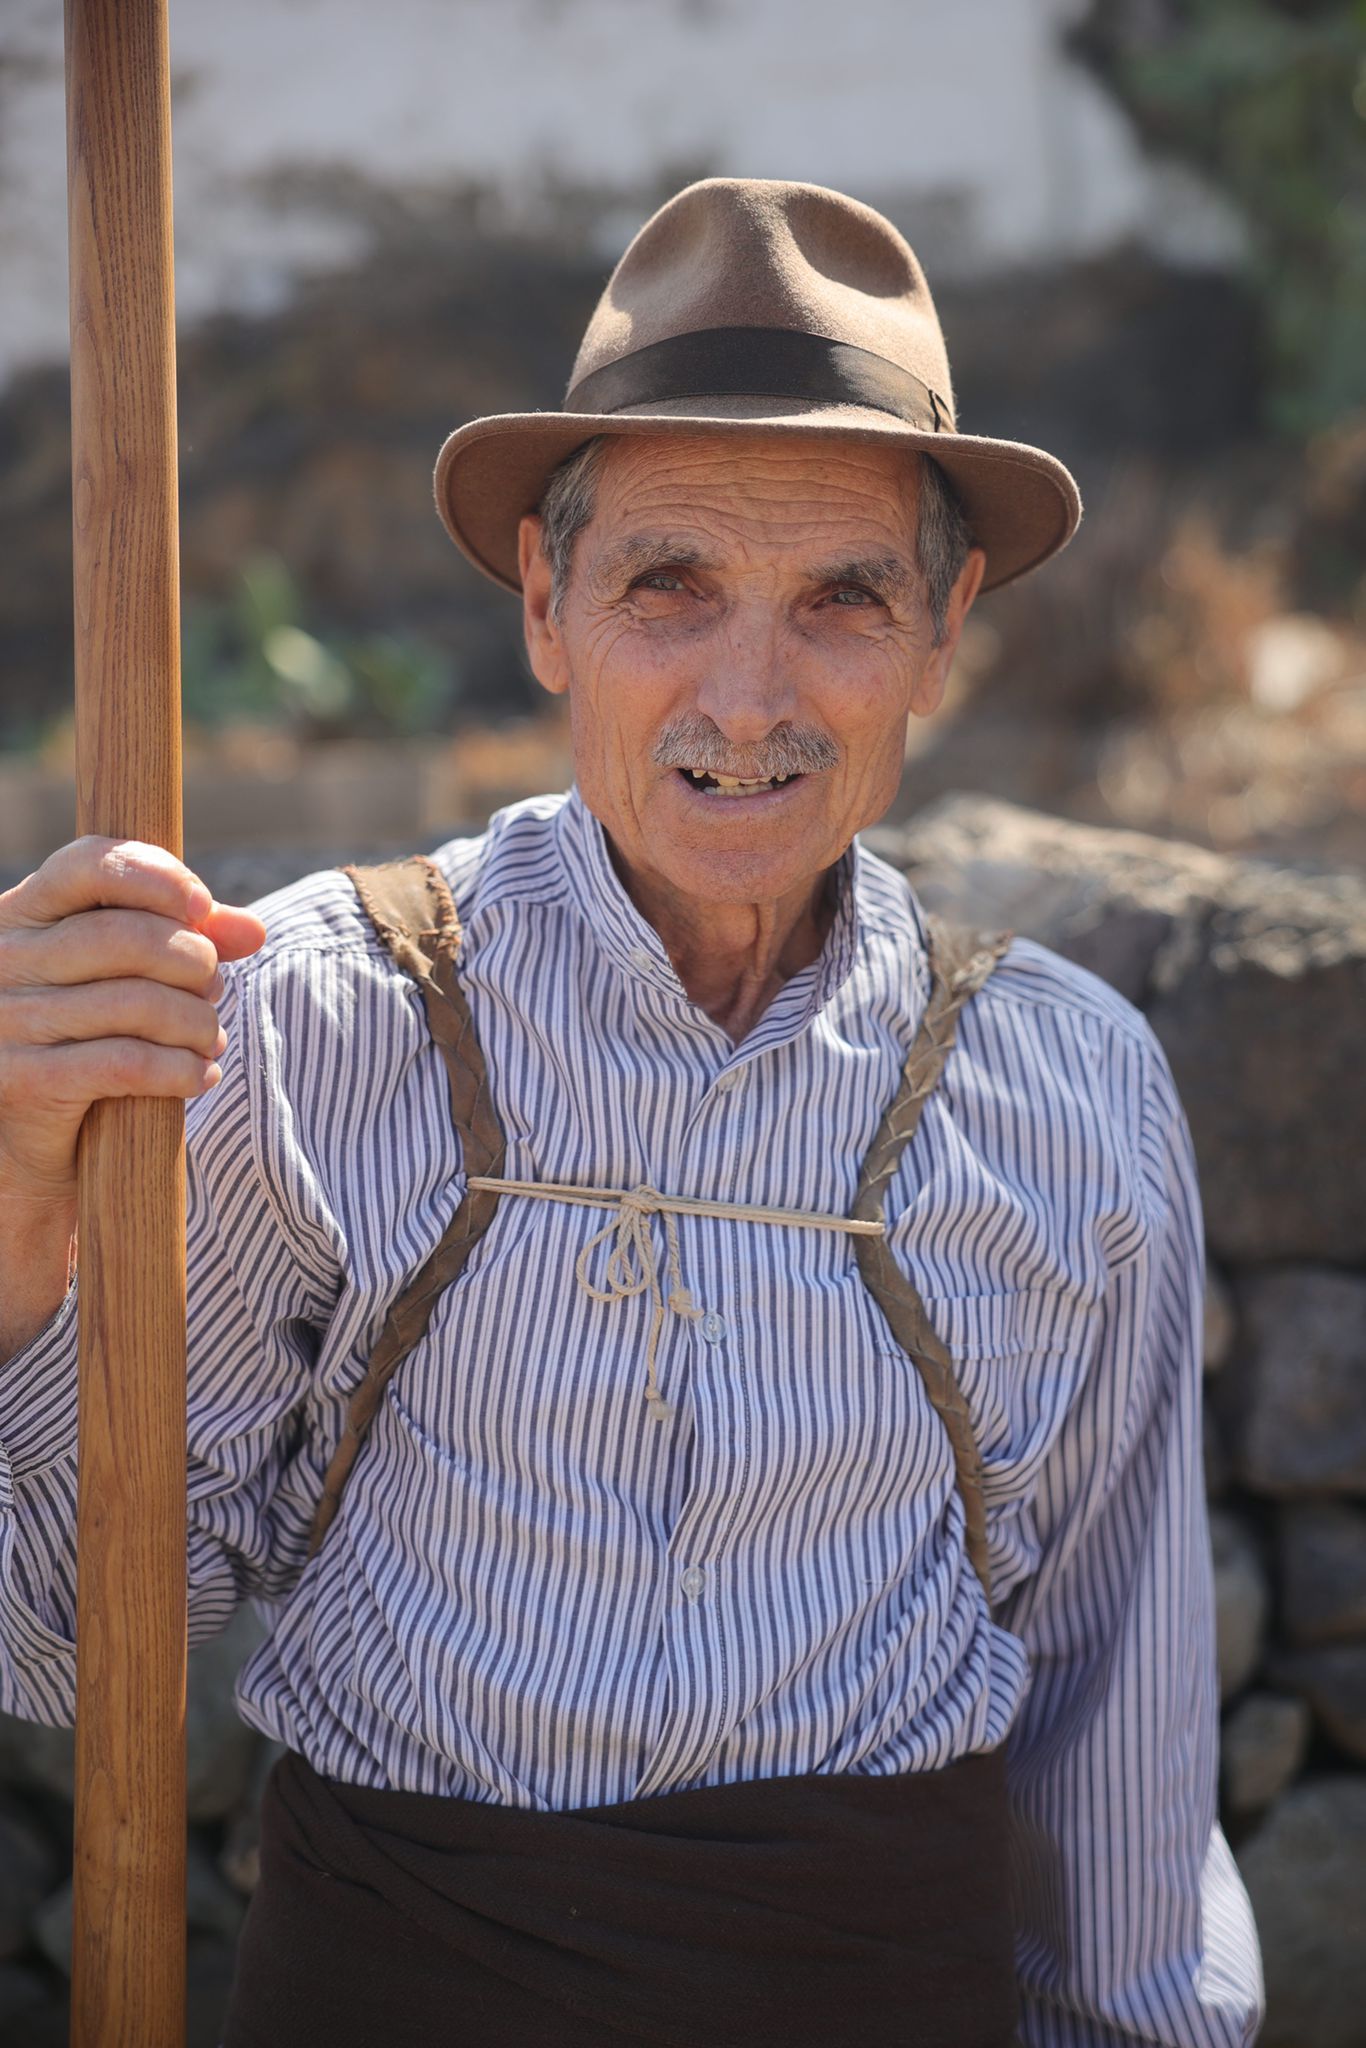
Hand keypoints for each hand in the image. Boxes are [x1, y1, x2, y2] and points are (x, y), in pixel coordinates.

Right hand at [0, 837, 265, 1206]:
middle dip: (192, 961)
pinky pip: (125, 1062)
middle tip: (214, 990)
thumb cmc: (82, 1044)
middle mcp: (5, 960)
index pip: (87, 867)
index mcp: (21, 915)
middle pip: (125, 936)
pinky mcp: (23, 1080)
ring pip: (135, 1002)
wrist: (28, 1144)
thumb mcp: (123, 979)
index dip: (155, 876)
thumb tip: (252, 930)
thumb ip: (183, 942)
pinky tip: (198, 1076)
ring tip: (209, 1038)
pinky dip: (178, 1069)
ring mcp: (7, 1021)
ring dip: (195, 1022)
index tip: (202, 906)